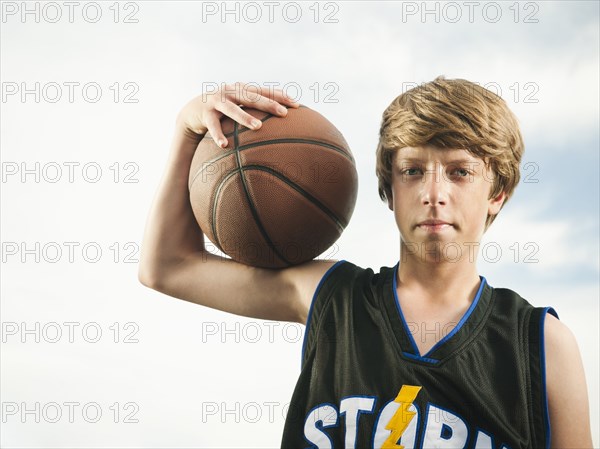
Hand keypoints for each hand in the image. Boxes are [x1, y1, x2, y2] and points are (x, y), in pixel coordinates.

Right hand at [176, 82, 299, 146]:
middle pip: (252, 97)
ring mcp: (217, 101)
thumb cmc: (224, 109)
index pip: (264, 91)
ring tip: (258, 127)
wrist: (194, 109)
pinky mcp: (205, 114)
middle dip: (268, 104)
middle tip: (283, 113)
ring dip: (245, 117)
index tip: (297, 105)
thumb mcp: (241, 104)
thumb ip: (257, 108)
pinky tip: (225, 145)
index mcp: (242, 89)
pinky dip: (218, 135)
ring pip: (233, 109)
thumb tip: (285, 119)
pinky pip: (213, 126)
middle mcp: (231, 92)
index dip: (280, 96)